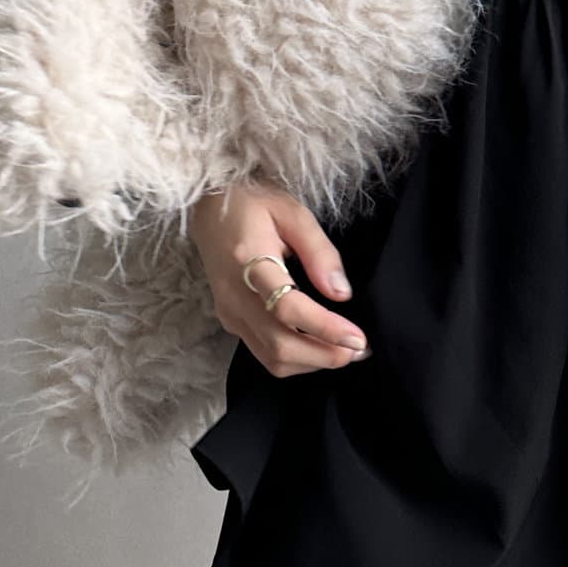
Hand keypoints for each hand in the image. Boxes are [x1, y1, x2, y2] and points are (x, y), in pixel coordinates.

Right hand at [187, 178, 370, 377]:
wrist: (208, 208)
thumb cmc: (253, 204)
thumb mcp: (293, 213)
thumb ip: (319, 251)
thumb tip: (341, 293)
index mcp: (248, 261)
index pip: (287, 308)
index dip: (325, 328)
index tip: (357, 338)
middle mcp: (234, 295)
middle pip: (279, 344)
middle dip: (324, 355)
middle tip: (360, 350)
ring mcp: (229, 312)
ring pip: (271, 358)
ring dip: (312, 363)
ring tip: (346, 351)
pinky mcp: (230, 321)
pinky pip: (263, 353)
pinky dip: (296, 360)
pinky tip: (319, 347)